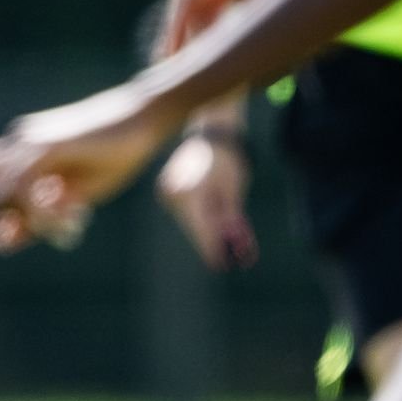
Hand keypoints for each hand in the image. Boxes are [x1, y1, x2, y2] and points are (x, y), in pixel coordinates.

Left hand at [0, 85, 170, 253]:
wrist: (143, 120)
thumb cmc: (109, 158)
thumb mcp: (69, 199)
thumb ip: (34, 220)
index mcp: (17, 154)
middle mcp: (16, 142)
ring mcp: (31, 139)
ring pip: (4, 190)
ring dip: (29, 217)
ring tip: (74, 220)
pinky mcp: (49, 141)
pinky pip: (25, 178)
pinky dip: (36, 201)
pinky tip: (66, 205)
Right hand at [156, 130, 256, 267]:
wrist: (210, 134)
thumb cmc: (228, 161)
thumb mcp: (234, 192)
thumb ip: (232, 220)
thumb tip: (236, 249)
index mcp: (192, 193)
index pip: (203, 230)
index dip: (213, 250)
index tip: (222, 266)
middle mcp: (175, 194)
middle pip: (194, 228)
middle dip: (213, 242)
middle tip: (231, 257)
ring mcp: (167, 191)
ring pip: (188, 222)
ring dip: (205, 230)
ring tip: (227, 236)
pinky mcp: (165, 190)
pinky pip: (183, 212)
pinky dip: (198, 218)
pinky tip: (211, 216)